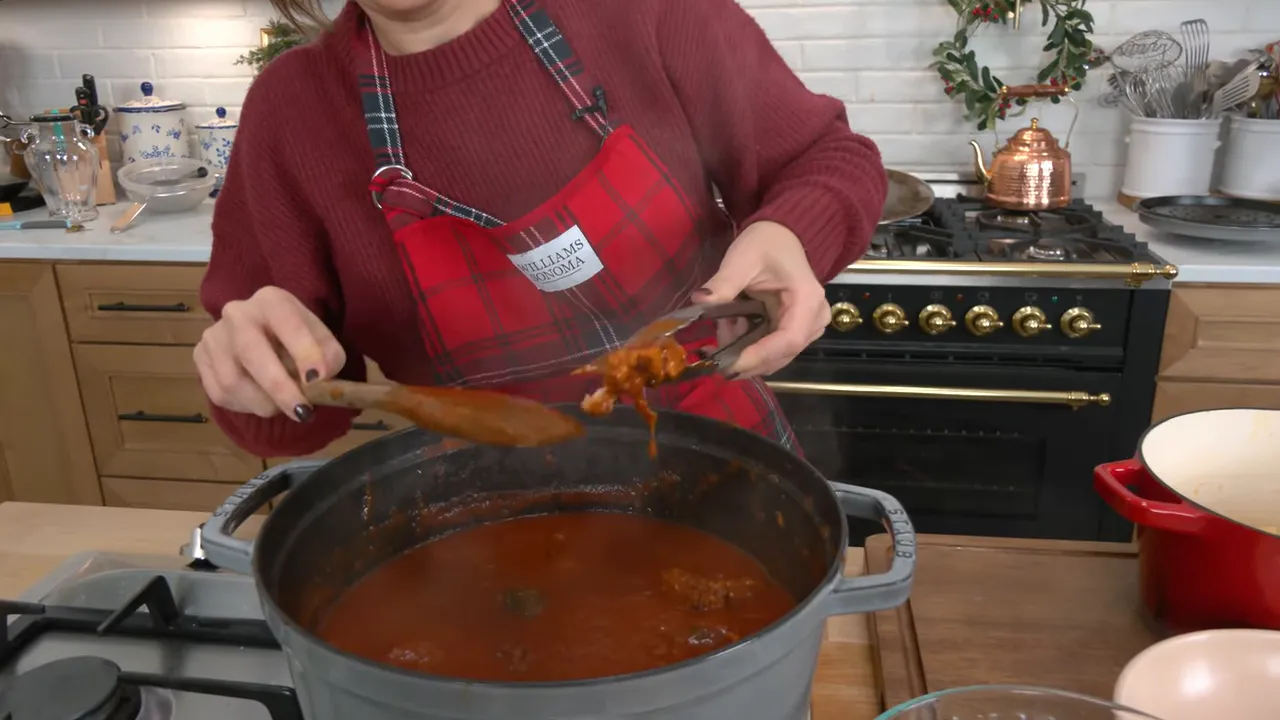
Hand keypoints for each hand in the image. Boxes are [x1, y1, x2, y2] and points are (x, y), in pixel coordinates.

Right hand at [194, 286, 345, 419]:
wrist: (264, 335)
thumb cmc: (298, 341)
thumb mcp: (322, 341)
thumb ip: (329, 357)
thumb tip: (319, 379)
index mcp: (272, 300)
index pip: (287, 321)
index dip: (303, 351)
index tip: (317, 379)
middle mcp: (237, 312)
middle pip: (251, 352)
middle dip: (279, 387)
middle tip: (301, 412)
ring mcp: (214, 335)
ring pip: (233, 380)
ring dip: (263, 403)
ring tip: (282, 406)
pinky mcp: (199, 357)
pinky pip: (220, 392)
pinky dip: (245, 406)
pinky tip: (260, 400)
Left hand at [693, 221, 829, 377]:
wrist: (780, 236)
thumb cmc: (766, 243)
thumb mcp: (743, 258)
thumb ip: (724, 283)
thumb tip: (700, 301)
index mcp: (808, 301)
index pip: (788, 340)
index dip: (758, 357)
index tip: (728, 364)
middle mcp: (815, 320)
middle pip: (781, 355)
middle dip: (744, 357)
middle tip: (713, 346)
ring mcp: (807, 328)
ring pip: (773, 357)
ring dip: (743, 351)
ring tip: (722, 326)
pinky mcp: (794, 331)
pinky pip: (770, 349)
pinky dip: (747, 346)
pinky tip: (730, 329)